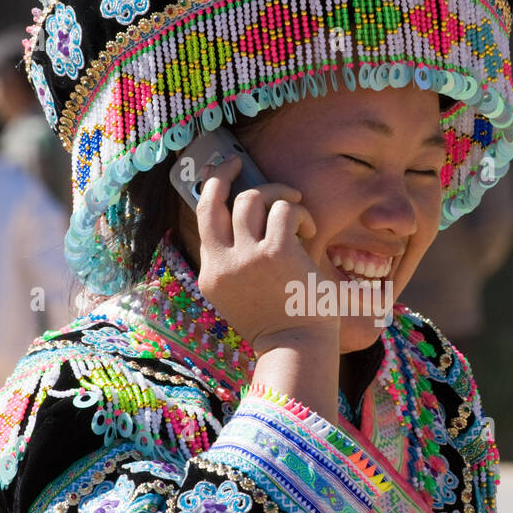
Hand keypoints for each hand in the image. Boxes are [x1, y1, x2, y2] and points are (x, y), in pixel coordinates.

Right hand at [194, 155, 339, 353]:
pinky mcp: (277, 252)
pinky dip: (300, 214)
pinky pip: (285, 210)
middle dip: (224, 173)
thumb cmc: (281, 325)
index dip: (211, 191)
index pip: (203, 221)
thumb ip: (238, 265)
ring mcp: (247, 257)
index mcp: (211, 276)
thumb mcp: (244, 298)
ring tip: (296, 209)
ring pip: (252, 198)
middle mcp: (222, 263)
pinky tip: (309, 231)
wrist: (297, 350)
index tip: (222, 176)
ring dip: (277, 195)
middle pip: (212, 199)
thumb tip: (251, 219)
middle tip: (241, 163)